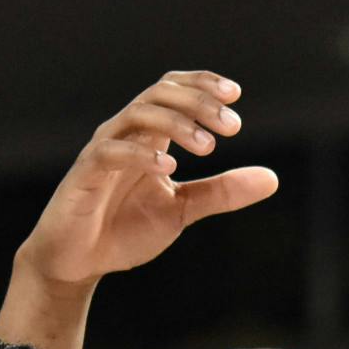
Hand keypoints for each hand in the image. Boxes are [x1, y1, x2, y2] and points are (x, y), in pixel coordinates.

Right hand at [16, 72, 275, 287]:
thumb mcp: (182, 210)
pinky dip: (143, 155)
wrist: (77, 263)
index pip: (174, 89)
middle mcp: (125, 133)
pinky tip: (170, 168)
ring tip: (208, 147)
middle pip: (160, 92)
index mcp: (148, 135)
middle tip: (232, 127)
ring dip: (177, 123)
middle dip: (199, 102)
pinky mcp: (85, 173)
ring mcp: (103, 149)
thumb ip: (221, 192)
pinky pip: (113, 151)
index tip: (236, 98)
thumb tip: (272, 178)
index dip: (204, 85)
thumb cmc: (123, 230)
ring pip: (138, 112)